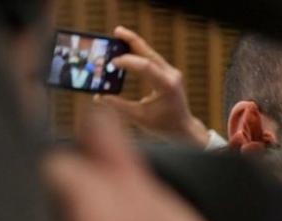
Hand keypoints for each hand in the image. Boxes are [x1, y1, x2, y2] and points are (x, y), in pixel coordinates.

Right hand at [94, 26, 211, 147]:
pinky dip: (139, 54)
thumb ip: (118, 105)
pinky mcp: (169, 73)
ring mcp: (172, 73)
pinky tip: (126, 48)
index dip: (128, 61)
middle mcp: (171, 76)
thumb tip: (98, 96)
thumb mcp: (138, 117)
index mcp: (166, 87)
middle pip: (150, 54)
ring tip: (118, 35)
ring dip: (134, 44)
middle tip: (116, 31)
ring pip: (151, 54)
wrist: (183, 128)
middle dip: (132, 41)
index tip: (112, 62)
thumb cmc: (162, 125)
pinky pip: (152, 59)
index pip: (146, 67)